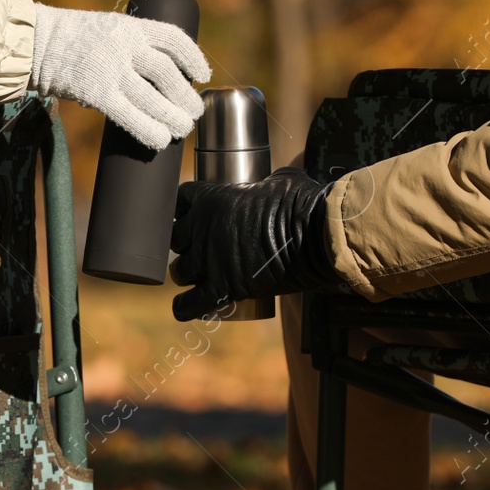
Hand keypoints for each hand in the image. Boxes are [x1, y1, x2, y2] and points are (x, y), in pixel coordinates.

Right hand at [30, 4, 210, 150]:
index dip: (193, 57)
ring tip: (182, 129)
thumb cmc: (72, 39)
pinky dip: (148, 130)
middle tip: (194, 112)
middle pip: (167, 73)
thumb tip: (158, 77)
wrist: (36, 43)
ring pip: (152, 98)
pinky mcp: (97, 93)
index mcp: (131, 26)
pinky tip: (160, 140)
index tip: (203, 75)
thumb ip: (131, 45)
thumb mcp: (108, 28)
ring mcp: (110, 69)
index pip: (173, 38)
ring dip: (172, 117)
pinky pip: (130, 116)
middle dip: (185, 96)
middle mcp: (124, 46)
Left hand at [169, 168, 336, 320]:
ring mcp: (209, 260)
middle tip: (201, 250)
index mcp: (212, 199)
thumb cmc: (302, 204)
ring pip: (178, 272)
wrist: (315, 236)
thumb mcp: (281, 181)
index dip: (185, 209)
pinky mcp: (222, 288)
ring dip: (187, 275)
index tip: (193, 216)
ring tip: (200, 278)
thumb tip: (271, 185)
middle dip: (185, 245)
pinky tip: (185, 308)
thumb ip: (265, 183)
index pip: (181, 200)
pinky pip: (189, 303)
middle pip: (175, 239)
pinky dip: (185, 307)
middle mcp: (203, 229)